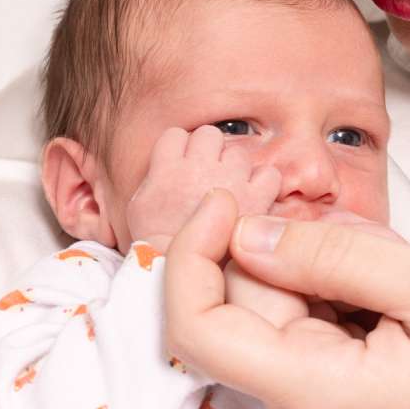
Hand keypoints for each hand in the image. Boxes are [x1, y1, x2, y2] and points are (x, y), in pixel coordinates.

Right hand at [126, 127, 281, 248]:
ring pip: (239, 151)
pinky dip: (264, 185)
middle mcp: (199, 165)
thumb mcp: (140, 205)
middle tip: (208, 180)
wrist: (185, 273)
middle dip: (210, 153)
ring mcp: (230, 178)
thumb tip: (169, 162)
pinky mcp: (258, 195)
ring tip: (229, 193)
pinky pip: (269, 174)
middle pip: (209, 135)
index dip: (181, 151)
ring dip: (236, 168)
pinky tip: (253, 200)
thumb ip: (155, 176)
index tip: (183, 169)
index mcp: (167, 167)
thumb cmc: (159, 244)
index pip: (176, 135)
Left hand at [163, 191, 409, 408]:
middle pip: (237, 310)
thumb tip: (248, 233)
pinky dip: (331, 296)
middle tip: (337, 212)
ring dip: (311, 271)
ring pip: (271, 317)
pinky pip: (302, 337)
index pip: (197, 326)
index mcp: (313, 392)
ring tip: (392, 269)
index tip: (232, 196)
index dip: (192, 252)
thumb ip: (336, 255)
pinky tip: (391, 295)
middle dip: (270, 246)